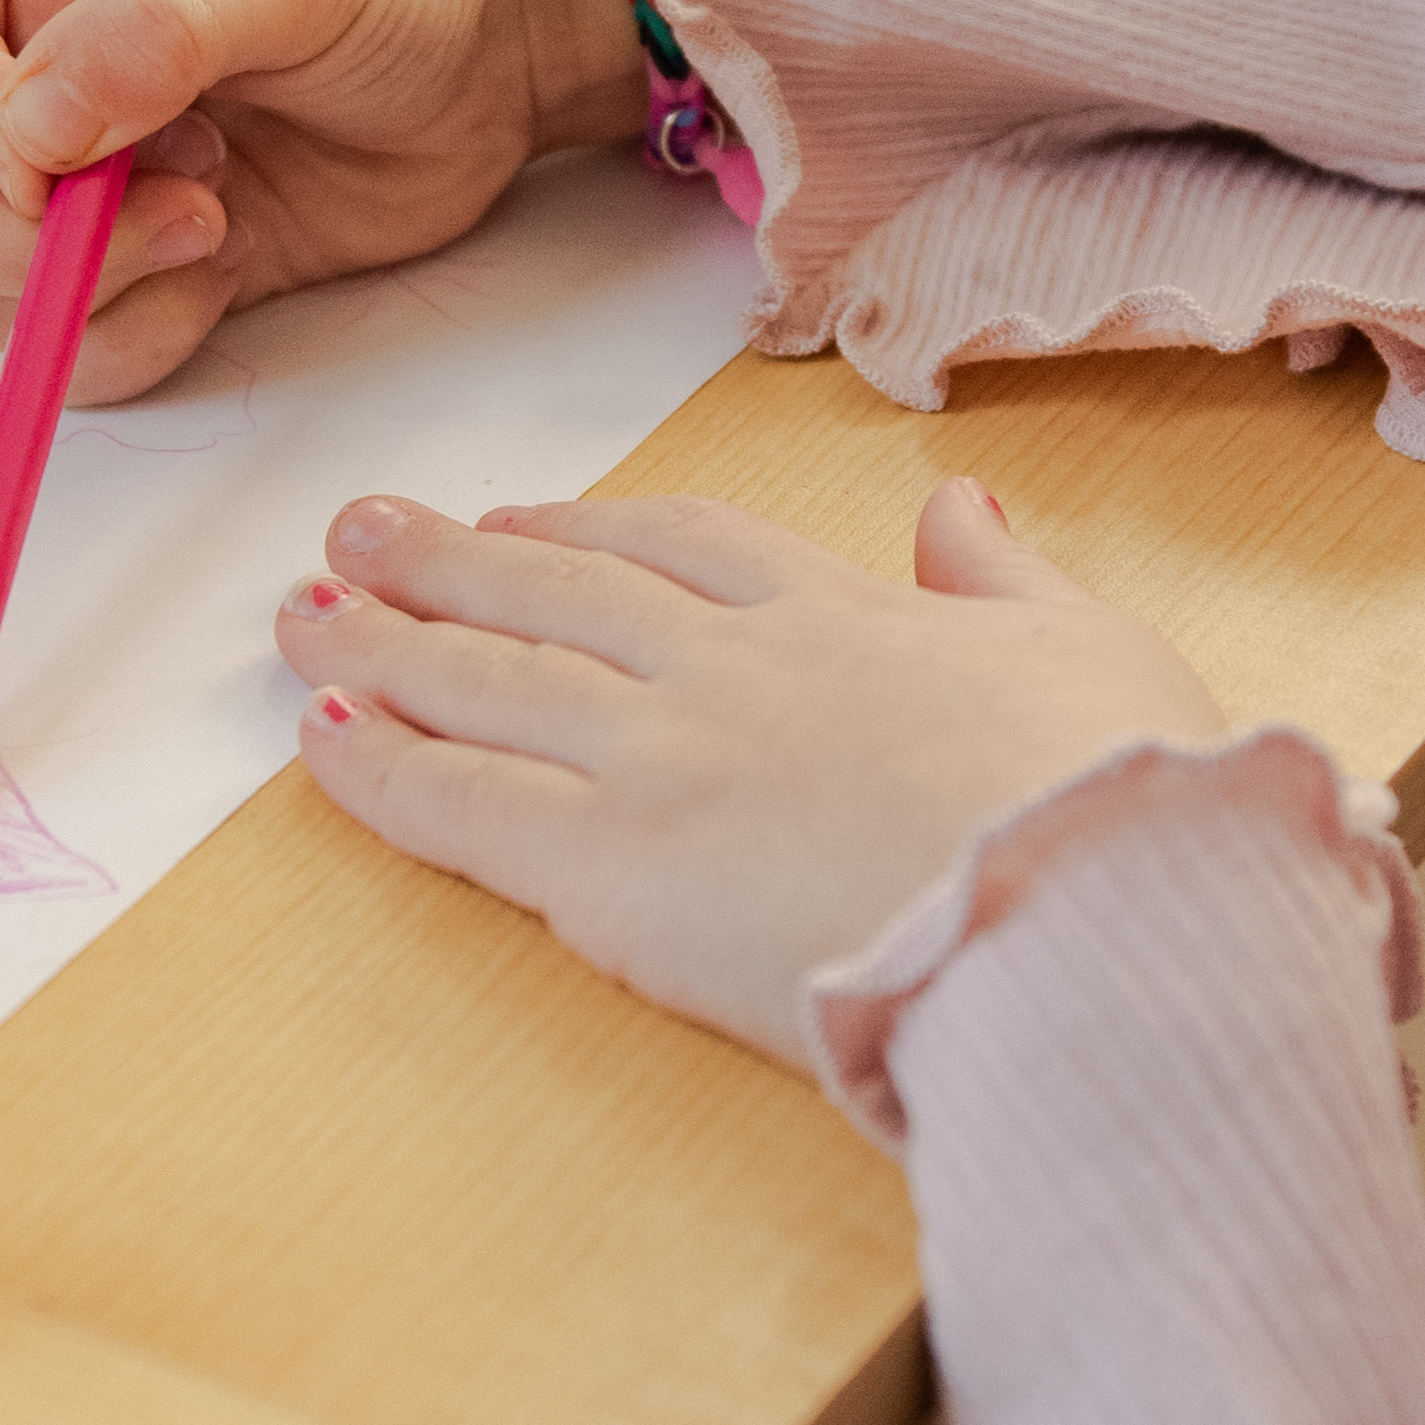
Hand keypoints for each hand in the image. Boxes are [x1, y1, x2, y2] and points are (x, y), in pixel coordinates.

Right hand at [0, 0, 638, 404]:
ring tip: (220, 218)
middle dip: (7, 238)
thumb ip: (150, 26)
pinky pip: (68, 355)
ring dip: (80, 295)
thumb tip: (27, 132)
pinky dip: (131, 344)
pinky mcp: (147, 277)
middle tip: (180, 202)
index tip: (58, 137)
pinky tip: (230, 277)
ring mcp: (77, 197)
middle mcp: (19, 89)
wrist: (507, 39)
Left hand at [280, 478, 1234, 1075]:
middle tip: (360, 531)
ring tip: (305, 612)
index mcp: (845, 616)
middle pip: (558, 594)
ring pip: (489, 681)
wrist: (1090, 916)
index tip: (526, 519)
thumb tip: (960, 507)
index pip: (685, 548)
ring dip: (387, 641)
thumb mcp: (1094, 649)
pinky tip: (324, 737)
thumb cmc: (1120, 799)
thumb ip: (1004, 580)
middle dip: (450, 559)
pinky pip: (464, 805)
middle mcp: (731, 669)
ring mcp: (661, 761)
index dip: (591, 529)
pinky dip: (385, 767)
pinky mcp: (611, 870)